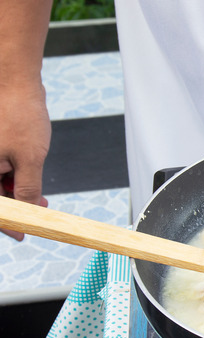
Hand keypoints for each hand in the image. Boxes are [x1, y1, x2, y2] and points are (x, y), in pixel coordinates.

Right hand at [0, 81, 50, 240]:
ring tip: (40, 197)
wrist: (15, 80)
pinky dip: (12, 175)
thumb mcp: (30, 158)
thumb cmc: (20, 114)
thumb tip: (27, 213)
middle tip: (40, 211)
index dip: (7, 223)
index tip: (21, 235)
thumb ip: (26, 189)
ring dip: (16, 191)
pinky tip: (29, 178)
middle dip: (15, 206)